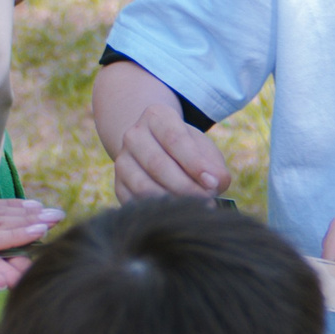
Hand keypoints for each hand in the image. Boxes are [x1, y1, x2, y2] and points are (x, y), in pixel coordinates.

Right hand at [113, 102, 230, 202]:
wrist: (153, 149)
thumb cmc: (186, 149)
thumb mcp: (202, 148)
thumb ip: (213, 165)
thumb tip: (216, 184)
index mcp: (156, 116)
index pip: (175, 140)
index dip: (195, 164)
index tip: (214, 184)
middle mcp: (133, 136)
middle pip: (158, 164)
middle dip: (186, 187)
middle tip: (208, 203)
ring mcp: (122, 161)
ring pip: (144, 186)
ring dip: (172, 202)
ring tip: (194, 211)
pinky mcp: (118, 185)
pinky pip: (135, 202)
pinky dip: (156, 212)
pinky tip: (176, 217)